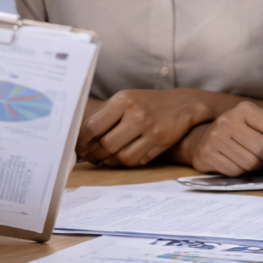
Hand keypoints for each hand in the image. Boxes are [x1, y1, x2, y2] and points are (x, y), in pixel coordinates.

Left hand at [77, 89, 214, 167]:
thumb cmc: (147, 102)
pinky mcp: (161, 143)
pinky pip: (137, 161)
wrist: (183, 104)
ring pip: (121, 157)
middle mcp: (137, 114)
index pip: (92, 126)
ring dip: (109, 162)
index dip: (82, 141)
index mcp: (123, 100)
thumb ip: (105, 115)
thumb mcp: (126, 99)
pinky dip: (126, 163)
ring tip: (105, 159)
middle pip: (106, 145)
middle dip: (94, 155)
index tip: (80, 147)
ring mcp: (150, 130)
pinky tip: (121, 158)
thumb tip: (80, 136)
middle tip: (90, 157)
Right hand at [171, 101, 262, 175]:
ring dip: (258, 167)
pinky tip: (236, 163)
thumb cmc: (239, 133)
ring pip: (250, 162)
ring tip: (252, 159)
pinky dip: (242, 172)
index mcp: (246, 109)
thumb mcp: (260, 127)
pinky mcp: (208, 153)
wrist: (202, 138)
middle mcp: (229, 120)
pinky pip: (236, 171)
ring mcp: (216, 137)